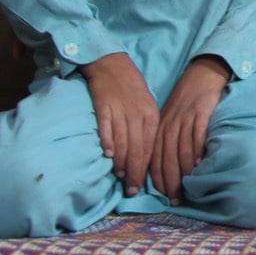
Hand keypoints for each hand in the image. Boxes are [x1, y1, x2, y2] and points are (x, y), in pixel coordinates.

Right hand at [80, 52, 158, 196]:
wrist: (112, 65)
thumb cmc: (131, 89)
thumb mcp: (147, 107)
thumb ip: (146, 130)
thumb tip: (144, 158)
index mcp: (151, 115)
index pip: (149, 147)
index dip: (145, 168)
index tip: (140, 185)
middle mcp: (137, 114)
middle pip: (137, 148)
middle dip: (134, 171)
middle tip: (130, 189)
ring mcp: (120, 111)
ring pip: (123, 142)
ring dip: (121, 161)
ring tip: (120, 175)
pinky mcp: (104, 107)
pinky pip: (107, 128)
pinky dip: (108, 142)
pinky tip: (109, 155)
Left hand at [151, 57, 230, 203]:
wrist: (201, 75)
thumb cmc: (186, 101)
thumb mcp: (171, 120)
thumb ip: (167, 141)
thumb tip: (169, 169)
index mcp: (159, 129)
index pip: (155, 160)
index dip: (159, 180)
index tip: (165, 197)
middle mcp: (168, 126)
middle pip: (167, 160)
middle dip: (170, 183)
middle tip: (176, 200)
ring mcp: (184, 120)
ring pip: (180, 152)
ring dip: (184, 173)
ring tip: (188, 188)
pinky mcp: (200, 114)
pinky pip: (196, 137)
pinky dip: (197, 152)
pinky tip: (200, 165)